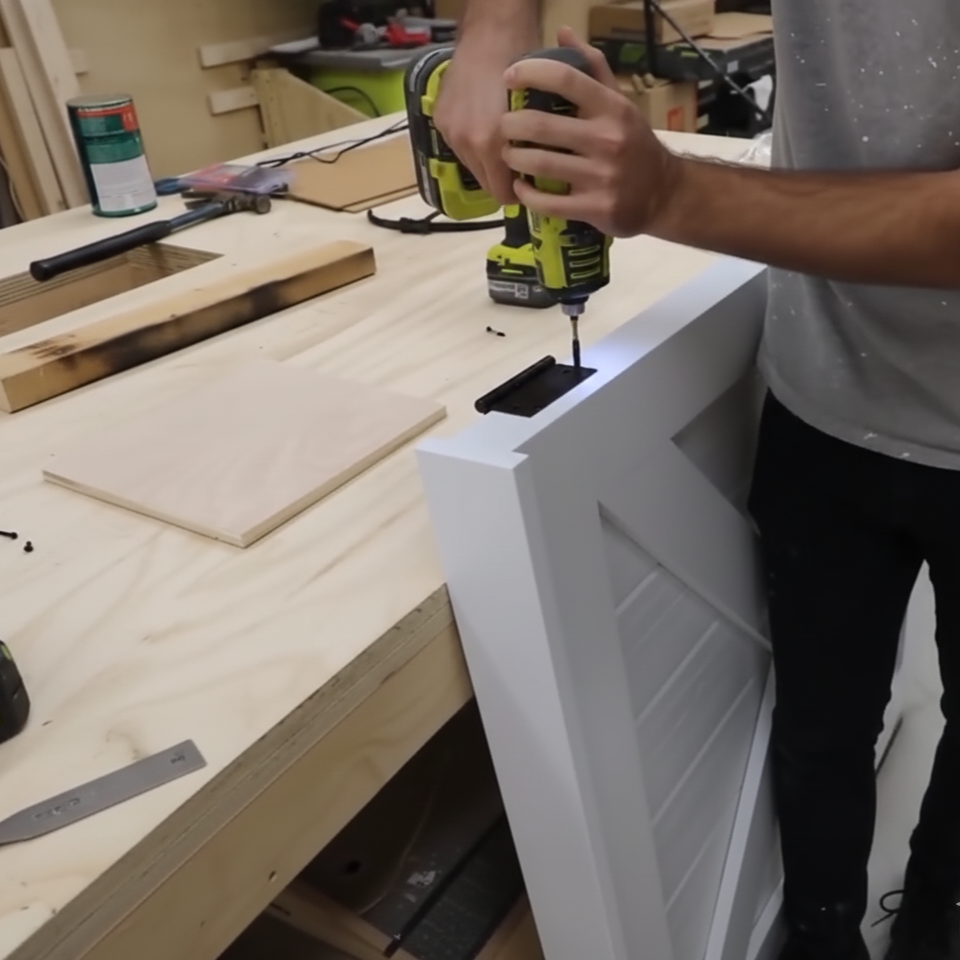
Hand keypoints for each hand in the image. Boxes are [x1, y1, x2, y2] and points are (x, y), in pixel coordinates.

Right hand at [434, 23, 538, 205]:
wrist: (491, 31)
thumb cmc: (524, 66)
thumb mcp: (539, 112)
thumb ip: (531, 149)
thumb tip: (534, 175)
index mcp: (490, 143)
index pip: (501, 194)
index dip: (517, 193)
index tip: (528, 185)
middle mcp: (466, 142)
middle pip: (485, 184)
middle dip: (502, 179)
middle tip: (520, 166)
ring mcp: (450, 131)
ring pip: (471, 166)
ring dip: (486, 162)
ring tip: (502, 145)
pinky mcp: (440, 120)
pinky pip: (458, 147)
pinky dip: (472, 144)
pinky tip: (485, 127)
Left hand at [499, 27, 682, 237]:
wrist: (664, 193)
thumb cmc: (635, 144)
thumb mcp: (620, 103)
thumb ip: (592, 69)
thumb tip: (563, 34)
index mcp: (612, 108)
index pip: (566, 79)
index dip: (531, 73)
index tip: (510, 76)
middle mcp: (608, 139)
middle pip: (541, 126)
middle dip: (511, 125)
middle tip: (504, 127)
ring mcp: (601, 176)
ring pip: (541, 164)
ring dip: (514, 159)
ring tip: (508, 154)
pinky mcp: (595, 208)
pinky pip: (548, 203)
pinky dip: (527, 194)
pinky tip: (521, 186)